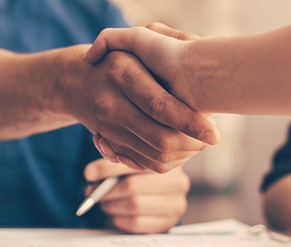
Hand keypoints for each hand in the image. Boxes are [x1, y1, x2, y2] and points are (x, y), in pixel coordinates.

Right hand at [64, 41, 216, 172]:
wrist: (76, 82)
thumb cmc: (119, 58)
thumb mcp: (138, 40)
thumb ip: (168, 39)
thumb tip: (200, 50)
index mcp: (122, 74)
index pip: (160, 105)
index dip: (190, 122)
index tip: (214, 133)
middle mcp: (111, 104)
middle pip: (160, 138)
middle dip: (192, 143)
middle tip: (211, 135)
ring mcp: (109, 128)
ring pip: (155, 156)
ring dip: (184, 153)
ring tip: (199, 139)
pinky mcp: (112, 145)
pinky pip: (146, 164)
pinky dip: (169, 160)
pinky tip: (182, 148)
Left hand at [84, 159, 188, 233]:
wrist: (157, 200)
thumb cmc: (139, 176)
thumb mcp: (129, 162)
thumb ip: (113, 159)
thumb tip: (90, 173)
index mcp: (168, 159)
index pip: (135, 163)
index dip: (108, 168)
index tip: (89, 173)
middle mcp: (177, 182)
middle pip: (132, 186)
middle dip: (106, 191)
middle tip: (92, 192)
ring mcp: (175, 204)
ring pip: (133, 205)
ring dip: (111, 205)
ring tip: (105, 202)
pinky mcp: (168, 224)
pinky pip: (136, 223)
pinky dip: (119, 220)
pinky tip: (116, 215)